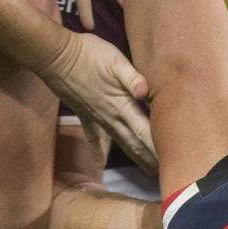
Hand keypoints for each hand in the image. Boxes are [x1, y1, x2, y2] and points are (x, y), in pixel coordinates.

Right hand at [34, 28, 155, 172]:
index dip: (158, 147)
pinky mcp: (85, 115)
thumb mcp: (115, 60)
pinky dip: (99, 151)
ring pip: (120, 142)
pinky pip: (94, 137)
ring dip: (134, 156)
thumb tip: (145, 92)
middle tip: (166, 173)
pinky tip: (100, 164)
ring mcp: (97, 118)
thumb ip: (132, 78)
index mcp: (122, 105)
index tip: (171, 162)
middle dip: (150, 158)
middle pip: (135, 142)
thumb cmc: (90, 55)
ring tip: (147, 171)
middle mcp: (111, 117)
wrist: (56, 56)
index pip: (145, 131)